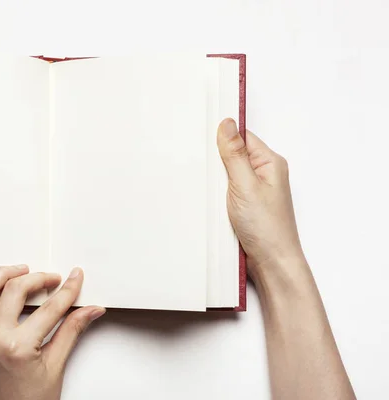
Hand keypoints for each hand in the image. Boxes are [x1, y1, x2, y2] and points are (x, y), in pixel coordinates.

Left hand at [0, 265, 105, 399]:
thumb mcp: (56, 367)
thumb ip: (72, 332)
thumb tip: (89, 311)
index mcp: (17, 346)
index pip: (49, 308)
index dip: (67, 290)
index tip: (76, 279)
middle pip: (14, 290)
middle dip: (37, 278)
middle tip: (55, 278)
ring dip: (2, 276)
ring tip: (22, 271)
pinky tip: (3, 289)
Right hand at [216, 118, 306, 282]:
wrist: (271, 263)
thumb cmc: (267, 228)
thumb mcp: (245, 185)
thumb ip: (235, 154)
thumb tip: (227, 125)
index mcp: (269, 163)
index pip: (242, 137)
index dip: (222, 136)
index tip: (202, 135)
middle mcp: (263, 174)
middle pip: (232, 154)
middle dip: (216, 160)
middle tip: (202, 164)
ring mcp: (253, 191)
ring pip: (226, 174)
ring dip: (215, 180)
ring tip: (207, 186)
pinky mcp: (244, 205)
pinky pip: (225, 191)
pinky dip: (216, 194)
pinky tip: (210, 199)